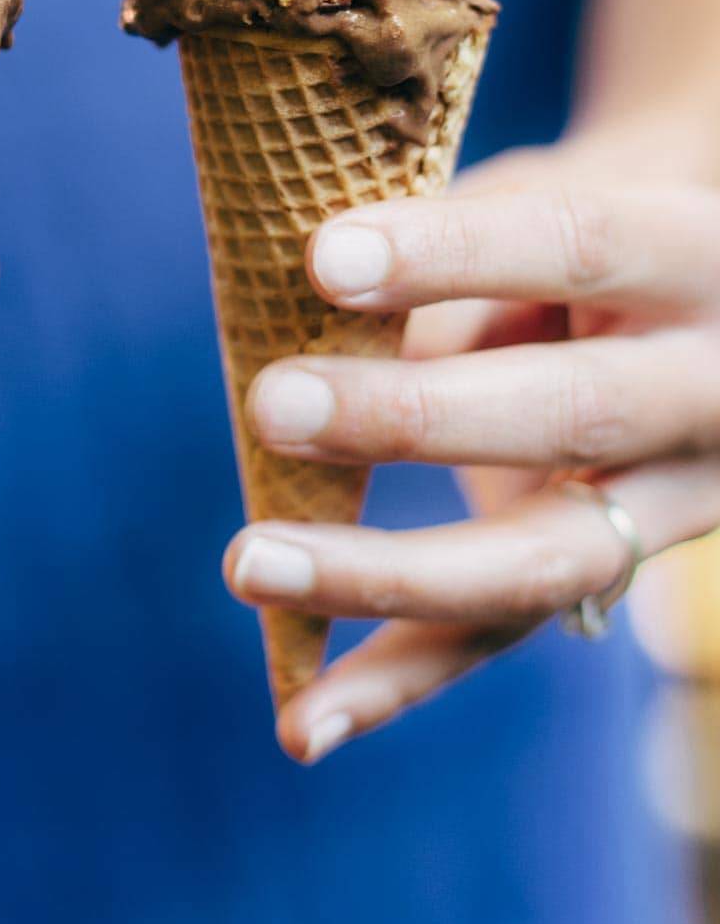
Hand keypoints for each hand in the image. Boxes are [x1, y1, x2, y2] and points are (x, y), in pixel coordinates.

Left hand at [223, 138, 719, 762]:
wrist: (696, 294)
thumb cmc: (569, 231)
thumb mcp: (538, 202)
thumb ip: (447, 265)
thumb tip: (303, 327)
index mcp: (692, 255)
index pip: (574, 245)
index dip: (448, 252)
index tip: (321, 256)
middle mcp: (711, 388)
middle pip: (571, 412)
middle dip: (412, 416)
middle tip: (274, 403)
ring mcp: (678, 501)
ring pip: (540, 557)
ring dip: (384, 572)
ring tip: (250, 564)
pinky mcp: (613, 575)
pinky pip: (503, 634)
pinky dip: (396, 678)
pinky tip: (301, 721)